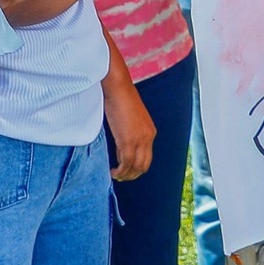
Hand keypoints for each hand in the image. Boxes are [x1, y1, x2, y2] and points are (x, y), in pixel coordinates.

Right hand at [103, 65, 155, 181]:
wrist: (117, 87)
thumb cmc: (119, 98)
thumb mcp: (128, 119)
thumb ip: (128, 133)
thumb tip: (120, 147)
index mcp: (150, 131)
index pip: (147, 157)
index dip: (136, 167)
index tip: (125, 169)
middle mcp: (148, 137)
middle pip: (144, 165)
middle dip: (132, 174)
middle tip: (120, 177)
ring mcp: (139, 139)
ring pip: (135, 166)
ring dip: (125, 175)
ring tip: (115, 175)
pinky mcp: (128, 139)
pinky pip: (126, 162)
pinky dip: (120, 170)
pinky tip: (113, 171)